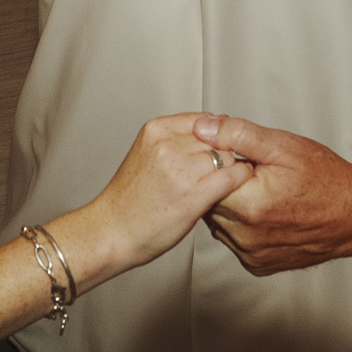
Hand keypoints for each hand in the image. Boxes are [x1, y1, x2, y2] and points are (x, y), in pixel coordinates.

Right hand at [64, 114, 256, 280]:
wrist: (112, 231)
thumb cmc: (130, 199)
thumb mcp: (146, 153)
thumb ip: (175, 140)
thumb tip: (213, 130)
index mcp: (156, 130)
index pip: (205, 120)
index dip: (219, 135)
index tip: (222, 147)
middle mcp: (168, 145)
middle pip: (218, 138)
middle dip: (226, 153)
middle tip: (224, 168)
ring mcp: (181, 169)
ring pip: (227, 156)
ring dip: (232, 168)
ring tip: (224, 181)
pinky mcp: (193, 195)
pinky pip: (231, 177)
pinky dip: (239, 180)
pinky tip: (236, 186)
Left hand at [191, 114, 351, 275]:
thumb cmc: (327, 180)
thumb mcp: (283, 146)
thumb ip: (238, 135)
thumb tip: (204, 128)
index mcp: (247, 205)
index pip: (204, 180)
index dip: (218, 163)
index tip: (239, 157)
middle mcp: (246, 236)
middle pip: (210, 203)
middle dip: (225, 185)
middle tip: (255, 174)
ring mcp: (251, 254)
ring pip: (220, 223)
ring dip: (233, 207)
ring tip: (263, 193)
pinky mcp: (258, 265)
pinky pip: (235, 240)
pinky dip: (244, 226)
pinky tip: (267, 213)